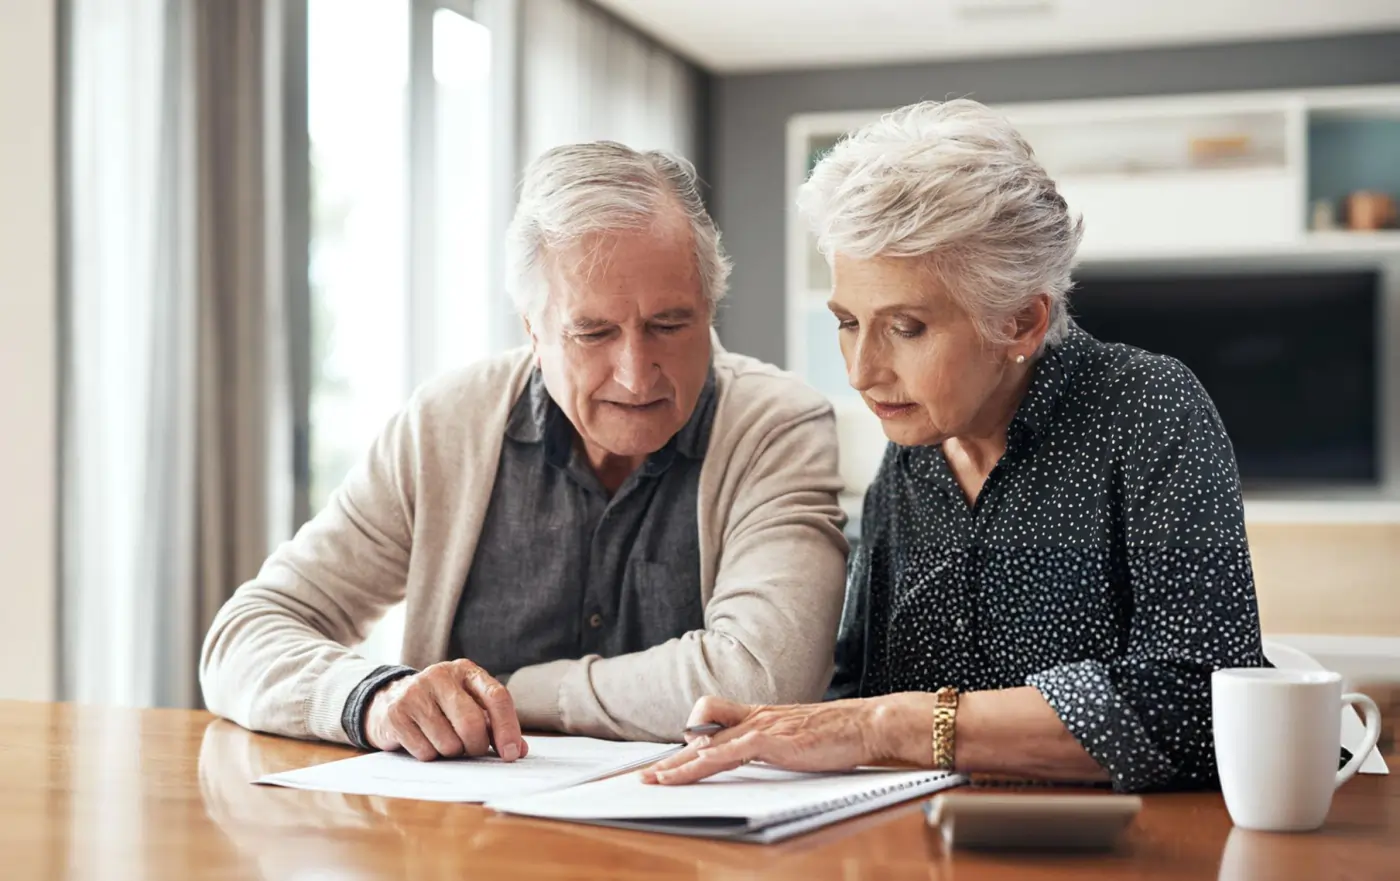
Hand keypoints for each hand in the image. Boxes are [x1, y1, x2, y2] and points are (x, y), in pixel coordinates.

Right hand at [364, 659, 527, 762]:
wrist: (390, 700)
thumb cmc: (440, 707)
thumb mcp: (470, 707)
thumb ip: (495, 726)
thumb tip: (517, 750)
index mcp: (466, 671)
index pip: (497, 696)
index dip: (508, 728)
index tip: (510, 754)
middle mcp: (441, 676)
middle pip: (472, 724)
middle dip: (476, 746)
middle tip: (472, 750)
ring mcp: (416, 692)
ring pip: (449, 743)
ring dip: (451, 752)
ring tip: (443, 740)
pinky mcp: (397, 713)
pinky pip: (425, 751)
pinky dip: (430, 756)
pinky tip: (423, 741)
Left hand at [639, 694, 895, 784]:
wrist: (868, 723)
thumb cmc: (839, 734)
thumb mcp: (798, 738)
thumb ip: (775, 745)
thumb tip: (759, 757)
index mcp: (761, 717)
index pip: (713, 724)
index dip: (688, 742)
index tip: (670, 761)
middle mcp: (756, 718)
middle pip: (701, 736)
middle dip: (673, 759)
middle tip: (647, 777)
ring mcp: (764, 727)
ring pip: (708, 745)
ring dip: (679, 765)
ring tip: (657, 781)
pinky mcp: (774, 739)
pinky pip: (730, 751)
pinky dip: (707, 762)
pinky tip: (692, 771)